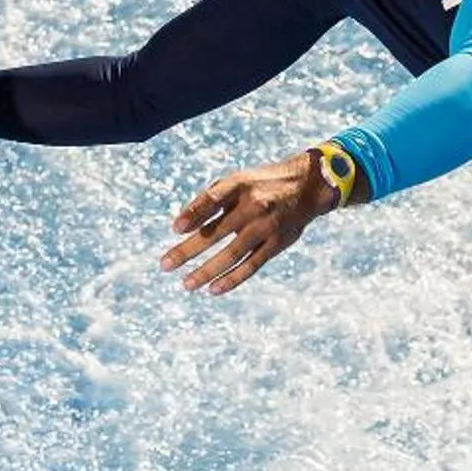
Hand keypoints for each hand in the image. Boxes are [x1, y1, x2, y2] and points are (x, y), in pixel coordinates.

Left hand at [161, 150, 338, 296]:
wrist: (307, 187)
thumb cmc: (259, 185)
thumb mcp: (237, 181)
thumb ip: (210, 199)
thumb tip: (180, 227)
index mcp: (240, 185)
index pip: (213, 198)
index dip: (194, 213)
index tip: (176, 228)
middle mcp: (254, 206)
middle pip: (216, 232)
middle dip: (188, 250)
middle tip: (164, 265)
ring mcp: (266, 227)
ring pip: (232, 254)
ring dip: (207, 271)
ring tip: (186, 284)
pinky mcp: (276, 244)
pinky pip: (251, 265)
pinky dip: (232, 278)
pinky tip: (212, 289)